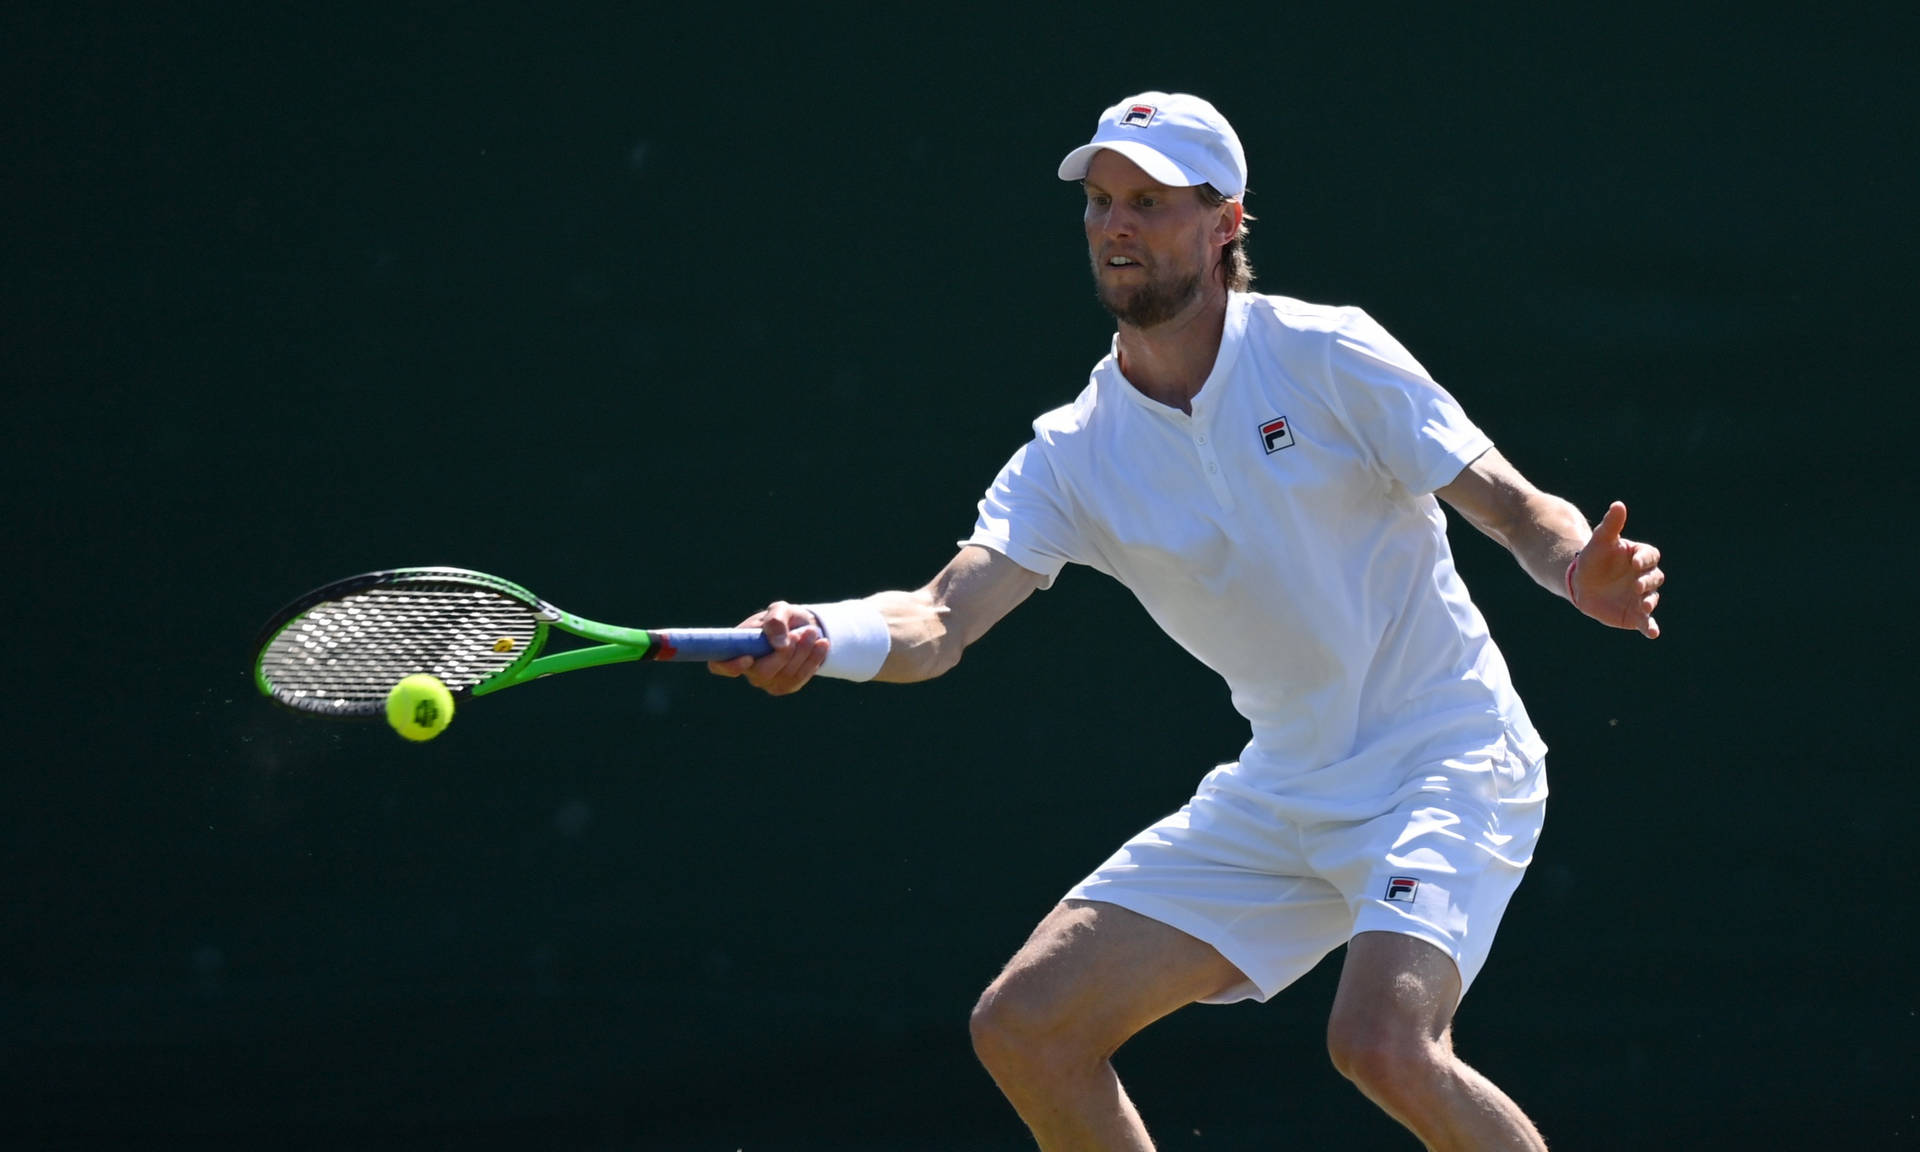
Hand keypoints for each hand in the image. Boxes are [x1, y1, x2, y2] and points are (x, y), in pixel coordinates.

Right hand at [707, 600, 829, 693]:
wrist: (804, 628)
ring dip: (803, 653)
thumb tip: (778, 643)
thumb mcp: (780, 610)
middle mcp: (748, 669)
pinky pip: (800, 678)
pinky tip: (822, 645)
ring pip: (784, 675)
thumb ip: (776, 620)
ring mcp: (767, 681)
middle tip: (801, 633)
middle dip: (784, 654)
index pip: (719, 665)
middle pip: (762, 672)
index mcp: (737, 648)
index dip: (729, 666)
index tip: (748, 658)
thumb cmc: (784, 618)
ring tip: (813, 632)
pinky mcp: (787, 686)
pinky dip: (813, 660)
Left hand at [1569, 501, 1663, 638]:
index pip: (1650, 556)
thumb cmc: (1592, 558)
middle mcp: (1645, 577)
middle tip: (1636, 586)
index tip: (1634, 562)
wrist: (1581, 583)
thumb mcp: (1599, 541)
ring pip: (1652, 599)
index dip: (1645, 559)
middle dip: (1647, 582)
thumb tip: (1618, 505)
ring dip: (1649, 603)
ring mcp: (1642, 596)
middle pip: (1655, 578)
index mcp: (1640, 557)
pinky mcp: (1636, 614)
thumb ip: (1611, 525)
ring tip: (1643, 607)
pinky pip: (1647, 622)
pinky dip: (1651, 628)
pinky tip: (1653, 633)